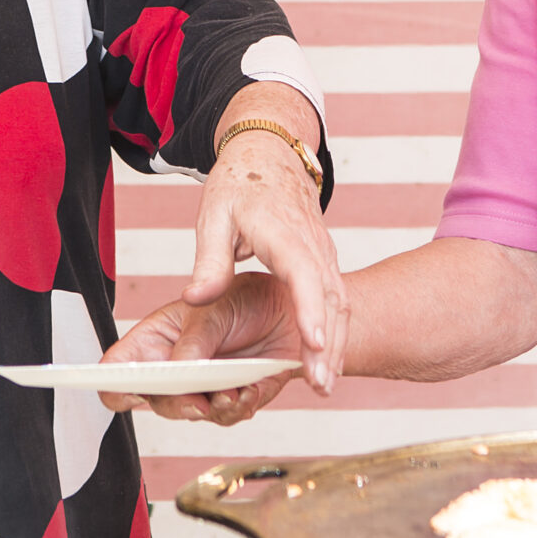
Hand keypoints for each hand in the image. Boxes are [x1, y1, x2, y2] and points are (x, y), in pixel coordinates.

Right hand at [101, 273, 301, 423]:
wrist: (288, 310)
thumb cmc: (242, 298)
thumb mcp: (213, 309)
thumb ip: (194, 342)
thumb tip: (178, 373)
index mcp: (155, 340)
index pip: (118, 369)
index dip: (115, 385)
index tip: (133, 390)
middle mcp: (174, 369)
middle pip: (157, 402)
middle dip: (178, 404)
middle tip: (197, 401)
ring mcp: (202, 387)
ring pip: (194, 415)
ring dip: (215, 408)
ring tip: (234, 391)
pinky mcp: (233, 399)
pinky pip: (229, 416)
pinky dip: (241, 407)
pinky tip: (250, 389)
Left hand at [186, 89, 345, 390]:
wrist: (269, 154)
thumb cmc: (239, 184)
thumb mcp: (213, 216)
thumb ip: (209, 261)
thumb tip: (196, 300)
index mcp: (283, 231)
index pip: (304, 273)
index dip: (311, 310)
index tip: (314, 343)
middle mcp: (312, 244)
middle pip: (330, 296)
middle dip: (329, 342)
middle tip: (320, 383)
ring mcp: (323, 253)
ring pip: (340, 302)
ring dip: (336, 343)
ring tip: (325, 383)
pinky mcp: (324, 261)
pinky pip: (337, 299)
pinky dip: (337, 331)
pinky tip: (328, 361)